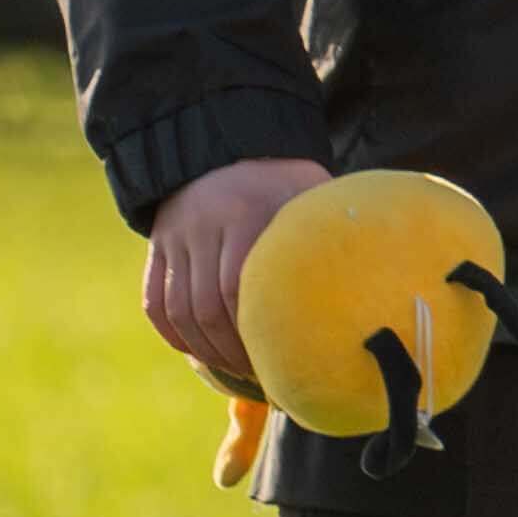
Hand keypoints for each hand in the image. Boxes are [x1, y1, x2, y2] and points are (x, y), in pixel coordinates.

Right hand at [144, 156, 332, 381]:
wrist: (227, 142)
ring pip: (179, 310)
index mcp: (245, 211)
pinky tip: (200, 353)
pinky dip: (176, 334)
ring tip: (236, 371)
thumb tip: (361, 278)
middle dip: (233, 350)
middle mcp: (203, 224)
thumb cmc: (284, 176)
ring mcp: (174, 236)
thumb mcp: (309, 190)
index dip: (256, 330)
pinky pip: (156, 303)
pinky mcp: (158, 245)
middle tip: (261, 374)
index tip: (281, 356)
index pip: (239, 287)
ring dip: (206, 350)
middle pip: (207, 307)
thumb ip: (324, 228)